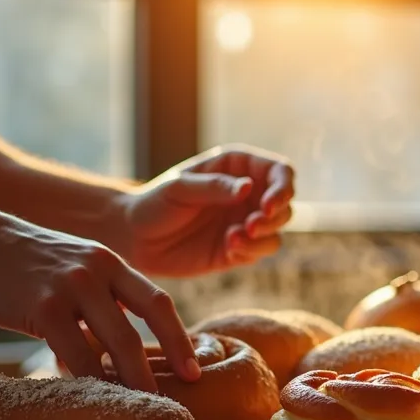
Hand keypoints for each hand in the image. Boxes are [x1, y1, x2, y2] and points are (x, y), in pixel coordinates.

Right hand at [0, 211, 199, 391]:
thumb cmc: (26, 265)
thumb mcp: (77, 267)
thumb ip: (103, 299)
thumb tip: (123, 347)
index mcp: (113, 263)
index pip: (158, 302)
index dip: (179, 338)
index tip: (193, 369)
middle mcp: (99, 271)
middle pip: (147, 320)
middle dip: (169, 359)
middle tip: (180, 393)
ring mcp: (71, 287)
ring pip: (115, 340)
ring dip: (131, 377)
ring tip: (143, 404)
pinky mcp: (42, 307)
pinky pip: (73, 351)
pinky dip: (88, 377)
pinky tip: (94, 395)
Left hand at [118, 144, 294, 277]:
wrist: (134, 238)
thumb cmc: (153, 203)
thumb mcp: (180, 189)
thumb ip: (215, 187)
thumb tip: (249, 186)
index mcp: (238, 168)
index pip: (280, 171)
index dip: (283, 187)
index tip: (268, 205)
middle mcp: (247, 194)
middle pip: (286, 202)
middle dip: (274, 216)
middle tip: (251, 225)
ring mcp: (245, 222)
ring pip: (277, 229)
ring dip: (265, 236)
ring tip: (235, 239)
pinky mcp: (239, 248)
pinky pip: (262, 250)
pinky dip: (252, 251)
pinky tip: (229, 248)